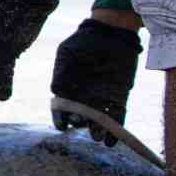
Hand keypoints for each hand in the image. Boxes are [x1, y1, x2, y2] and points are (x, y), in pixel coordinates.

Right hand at [51, 19, 140, 145]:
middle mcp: (84, 96)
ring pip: (99, 120)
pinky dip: (116, 130)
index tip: (62, 127)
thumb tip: (56, 94)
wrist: (110, 33)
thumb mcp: (67, 55)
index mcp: (69, 88)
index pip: (63, 108)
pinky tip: (112, 141)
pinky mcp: (119, 97)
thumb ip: (61, 74)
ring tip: (98, 136)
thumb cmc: (84, 42)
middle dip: (80, 124)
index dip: (61, 119)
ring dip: (98, 131)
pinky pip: (118, 116)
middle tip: (80, 124)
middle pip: (81, 117)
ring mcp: (102, 98)